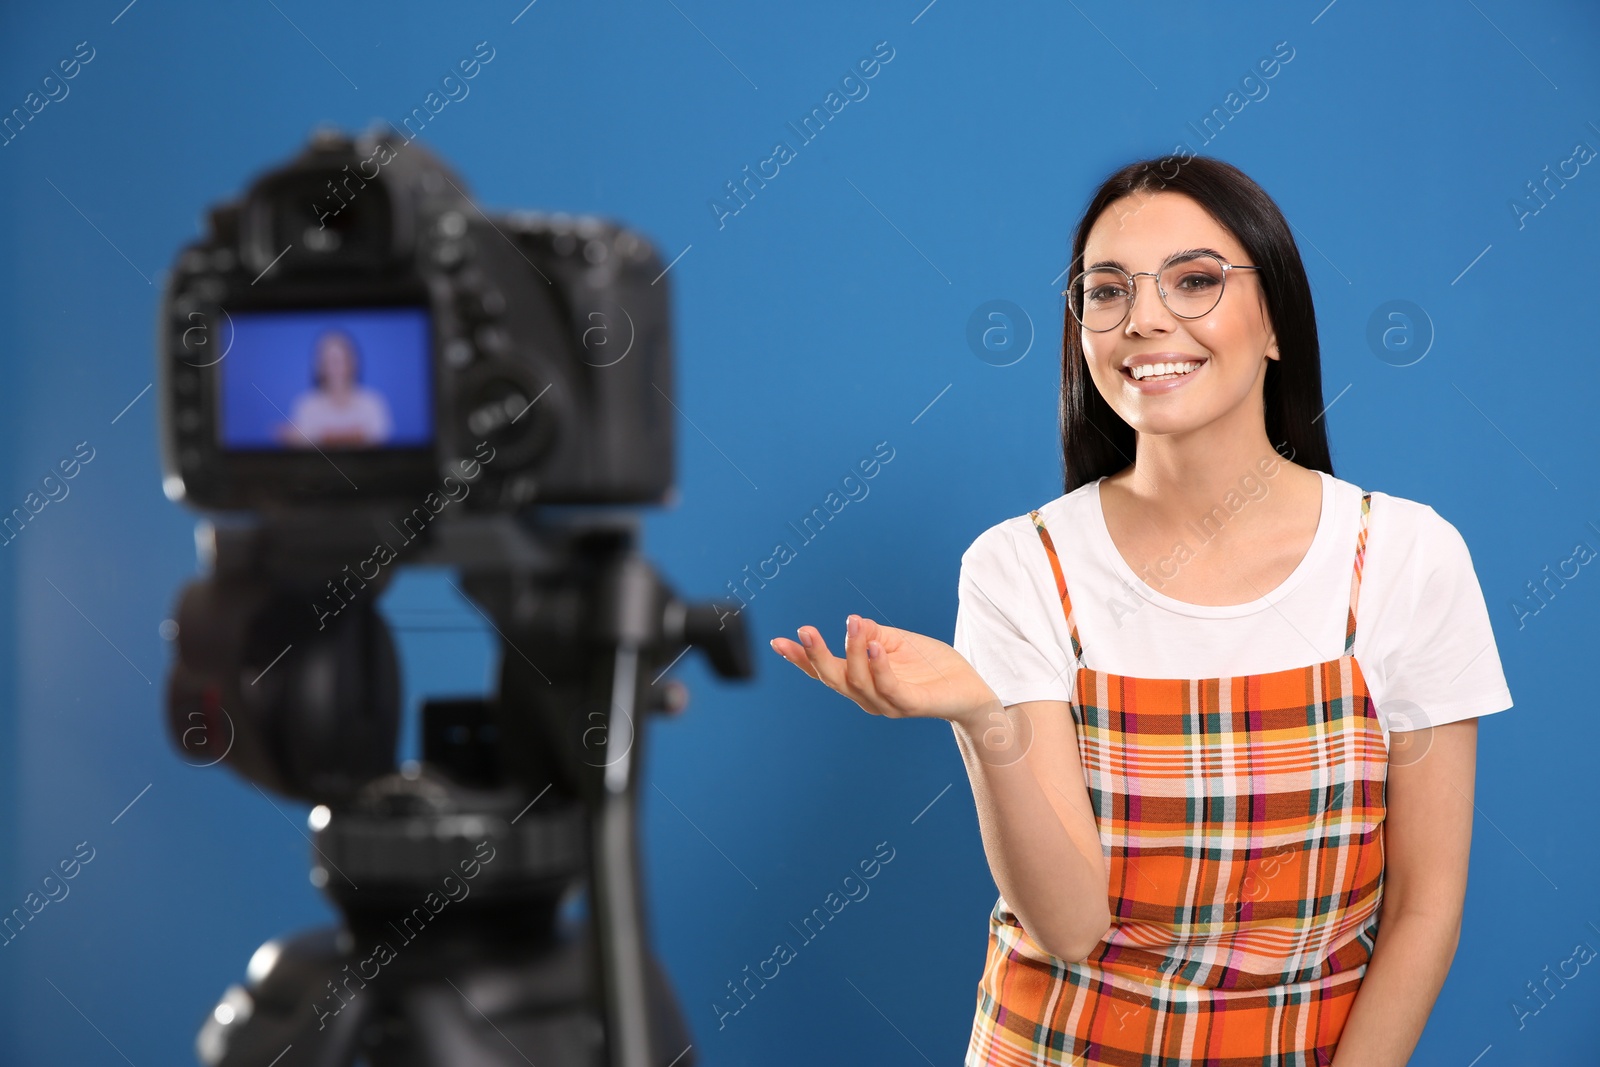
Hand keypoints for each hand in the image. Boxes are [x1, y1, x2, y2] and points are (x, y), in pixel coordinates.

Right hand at [770, 614, 998, 727]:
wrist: (968, 690)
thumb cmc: (930, 666)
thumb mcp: (895, 641)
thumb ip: (871, 634)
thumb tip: (853, 623)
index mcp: (860, 681)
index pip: (824, 671)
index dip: (801, 658)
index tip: (778, 641)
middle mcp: (867, 697)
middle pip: (832, 679)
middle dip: (816, 656)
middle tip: (805, 630)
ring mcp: (887, 704)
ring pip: (859, 680)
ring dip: (852, 651)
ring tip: (853, 624)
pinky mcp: (910, 704)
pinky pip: (889, 687)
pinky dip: (879, 666)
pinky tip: (875, 645)